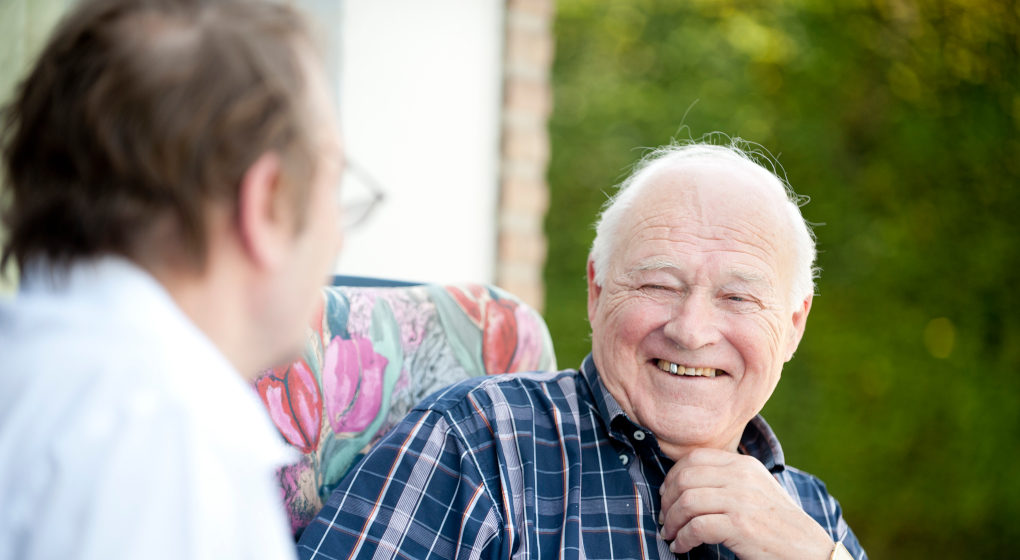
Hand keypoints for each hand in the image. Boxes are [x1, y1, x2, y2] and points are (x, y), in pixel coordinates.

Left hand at [658, 448, 832, 559]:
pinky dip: (683, 539)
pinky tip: (681, 546)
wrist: (808, 547)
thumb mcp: (755, 488)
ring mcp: (740, 500)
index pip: (695, 458)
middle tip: (665, 518)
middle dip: (667, 500)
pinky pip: (696, 527)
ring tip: (670, 534)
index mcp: (743, 464)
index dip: (673, 476)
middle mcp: (741, 477)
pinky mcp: (740, 525)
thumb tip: (685, 482)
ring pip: (687, 502)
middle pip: (685, 478)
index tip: (666, 494)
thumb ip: (727, 479)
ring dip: (672, 521)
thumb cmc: (776, 522)